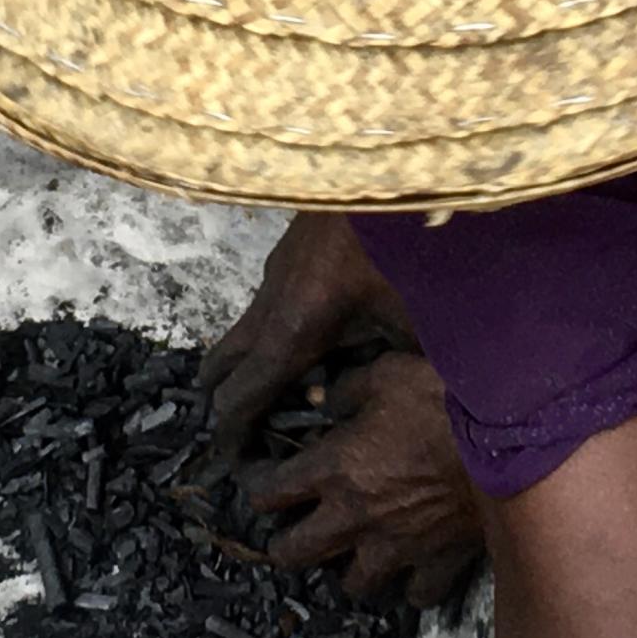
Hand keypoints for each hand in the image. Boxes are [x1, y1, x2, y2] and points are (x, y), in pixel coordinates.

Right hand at [199, 214, 412, 453]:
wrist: (397, 172)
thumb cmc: (406, 248)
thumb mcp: (414, 321)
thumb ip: (395, 369)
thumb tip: (393, 407)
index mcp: (294, 331)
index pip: (241, 398)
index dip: (232, 438)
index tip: (236, 464)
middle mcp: (271, 304)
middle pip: (222, 367)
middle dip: (225, 406)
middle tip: (247, 437)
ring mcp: (274, 275)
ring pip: (242, 334)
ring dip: (248, 369)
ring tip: (280, 397)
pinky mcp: (287, 256)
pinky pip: (265, 308)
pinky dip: (270, 336)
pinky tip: (312, 343)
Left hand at [248, 352, 483, 606]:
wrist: (510, 440)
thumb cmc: (446, 401)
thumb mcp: (387, 372)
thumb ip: (347, 388)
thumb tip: (327, 399)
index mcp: (334, 468)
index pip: (268, 492)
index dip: (254, 486)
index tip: (258, 480)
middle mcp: (355, 517)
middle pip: (293, 554)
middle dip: (285, 542)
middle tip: (294, 526)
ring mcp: (397, 548)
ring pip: (352, 585)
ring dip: (346, 570)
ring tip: (352, 551)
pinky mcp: (438, 563)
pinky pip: (415, 596)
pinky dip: (409, 586)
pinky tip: (410, 567)